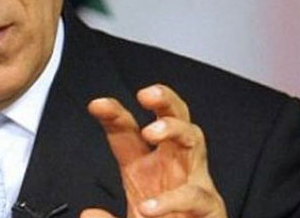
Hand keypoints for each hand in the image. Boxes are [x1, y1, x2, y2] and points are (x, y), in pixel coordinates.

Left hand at [80, 84, 226, 217]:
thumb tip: (90, 214)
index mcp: (144, 166)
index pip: (127, 132)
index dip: (114, 115)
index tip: (97, 105)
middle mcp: (172, 166)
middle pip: (174, 119)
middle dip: (163, 100)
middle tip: (145, 94)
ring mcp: (193, 182)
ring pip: (193, 139)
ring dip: (173, 128)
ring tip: (150, 131)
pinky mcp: (209, 207)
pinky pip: (195, 194)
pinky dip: (173, 200)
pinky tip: (150, 207)